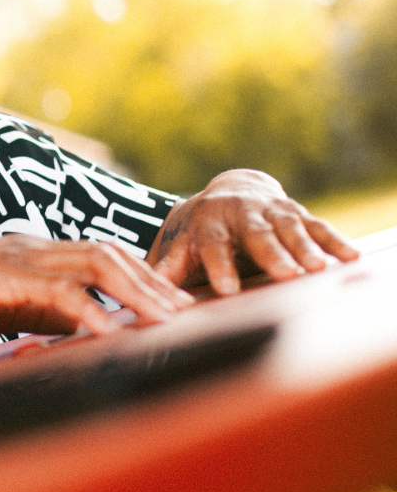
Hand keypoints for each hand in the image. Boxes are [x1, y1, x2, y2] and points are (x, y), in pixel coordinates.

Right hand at [0, 235, 193, 339]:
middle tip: (186, 309)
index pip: (98, 255)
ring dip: (136, 293)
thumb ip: (40, 309)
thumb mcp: (0, 304)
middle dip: (151, 281)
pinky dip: (91, 314)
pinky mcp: (5, 279)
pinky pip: (60, 295)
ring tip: (165, 319)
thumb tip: (79, 327)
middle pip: (108, 254)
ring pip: (95, 266)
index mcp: (32, 252)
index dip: (139, 275)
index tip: (170, 300)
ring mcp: (20, 259)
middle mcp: (33, 248)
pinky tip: (112, 334)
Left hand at [146, 169, 359, 294]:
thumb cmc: (203, 230)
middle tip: (286, 275)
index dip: (219, 266)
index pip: (213, 244)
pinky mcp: (297, 212)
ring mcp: (272, 211)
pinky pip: (318, 227)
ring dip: (305, 247)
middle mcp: (242, 212)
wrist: (231, 192)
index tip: (226, 289)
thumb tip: (141, 299)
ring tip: (317, 268)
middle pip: (257, 235)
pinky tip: (350, 257)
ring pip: (290, 228)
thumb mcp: (183, 245)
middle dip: (272, 255)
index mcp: (208, 221)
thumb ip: (169, 269)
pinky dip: (333, 241)